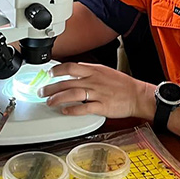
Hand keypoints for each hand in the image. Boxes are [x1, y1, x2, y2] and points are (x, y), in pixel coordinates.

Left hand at [40, 62, 154, 119]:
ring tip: (50, 102)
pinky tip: (65, 111)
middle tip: (42, 92)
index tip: (49, 74)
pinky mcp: (102, 107)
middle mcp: (94, 81)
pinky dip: (73, 109)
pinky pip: (84, 108)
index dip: (57, 70)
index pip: (71, 67)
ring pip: (73, 94)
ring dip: (58, 98)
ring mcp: (97, 94)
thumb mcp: (105, 71)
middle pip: (67, 82)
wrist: (137, 95)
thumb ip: (89, 71)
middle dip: (51, 87)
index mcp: (94, 71)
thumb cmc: (122, 85)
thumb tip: (74, 71)